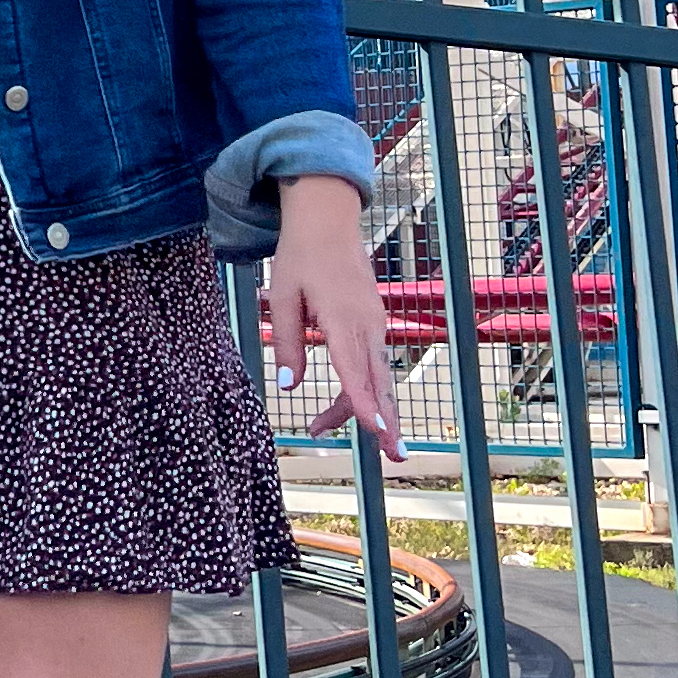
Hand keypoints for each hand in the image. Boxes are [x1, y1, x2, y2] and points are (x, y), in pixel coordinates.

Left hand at [266, 176, 400, 464]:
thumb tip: (289, 386)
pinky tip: (345, 403)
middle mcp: (366, 325)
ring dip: (360, 407)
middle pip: (376, 382)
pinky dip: (363, 387)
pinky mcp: (373, 321)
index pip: (355, 370)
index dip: (364, 404)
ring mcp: (374, 323)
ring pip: (375, 376)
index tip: (376, 431)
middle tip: (395, 457)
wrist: (328, 219)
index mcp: (343, 319)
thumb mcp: (283, 296)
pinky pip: (372, 362)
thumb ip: (288, 342)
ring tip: (318, 428)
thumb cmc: (301, 255)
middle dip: (385, 421)